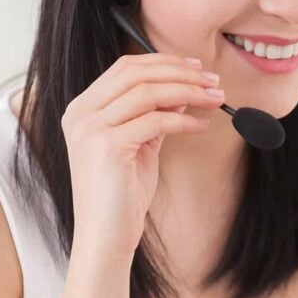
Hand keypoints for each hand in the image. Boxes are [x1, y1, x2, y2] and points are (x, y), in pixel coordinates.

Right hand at [61, 53, 224, 259]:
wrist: (105, 234)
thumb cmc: (122, 192)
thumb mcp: (140, 142)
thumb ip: (155, 113)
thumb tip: (185, 86)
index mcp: (83, 108)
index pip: (126, 68)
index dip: (165, 63)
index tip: (197, 68)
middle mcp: (81, 113)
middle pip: (137, 73)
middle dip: (181, 73)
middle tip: (214, 82)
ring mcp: (90, 129)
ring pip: (149, 92)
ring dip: (189, 92)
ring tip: (216, 99)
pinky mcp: (107, 147)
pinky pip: (156, 121)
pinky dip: (185, 120)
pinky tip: (201, 126)